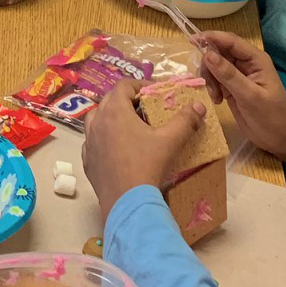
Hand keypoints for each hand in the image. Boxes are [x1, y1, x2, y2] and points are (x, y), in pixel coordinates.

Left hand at [82, 80, 206, 222]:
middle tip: (146, 108)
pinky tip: (117, 148)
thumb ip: (185, 120)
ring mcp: (88, 141)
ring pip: (96, 119)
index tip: (155, 93)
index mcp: (114, 111)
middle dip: (128, 99)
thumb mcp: (170, 140)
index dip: (140, 85)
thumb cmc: (147, 164)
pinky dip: (104, 138)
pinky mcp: (87, 160)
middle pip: (109, 99)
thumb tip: (198, 106)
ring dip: (111, 117)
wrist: (127, 201)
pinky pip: (93, 141)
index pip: (124, 85)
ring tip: (130, 125)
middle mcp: (96, 122)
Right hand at [196, 31, 285, 173]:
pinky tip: (217, 100)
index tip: (191, 40)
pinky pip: (215, 79)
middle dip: (208, 64)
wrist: (281, 139)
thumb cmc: (272, 116)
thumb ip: (229, 75)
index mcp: (256, 60)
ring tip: (215, 96)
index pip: (230, 41)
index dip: (211, 38)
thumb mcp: (250, 96)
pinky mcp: (232, 88)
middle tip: (205, 82)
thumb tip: (207, 54)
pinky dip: (211, 88)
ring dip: (209, 78)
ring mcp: (238, 76)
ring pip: (214, 66)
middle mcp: (246, 64)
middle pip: (219, 52)